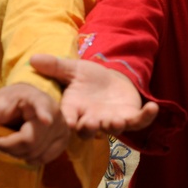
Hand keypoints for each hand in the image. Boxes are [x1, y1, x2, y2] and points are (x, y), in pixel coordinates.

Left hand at [0, 83, 69, 165]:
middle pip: (31, 141)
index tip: (46, 120)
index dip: (44, 114)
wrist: (28, 100)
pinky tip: (23, 149)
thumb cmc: (10, 102)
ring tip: (9, 142)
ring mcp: (62, 127)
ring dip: (17, 154)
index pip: (41, 107)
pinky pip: (44, 158)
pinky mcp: (64, 140)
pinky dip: (29, 158)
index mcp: (36, 98)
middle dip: (9, 147)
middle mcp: (55, 112)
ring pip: (37, 152)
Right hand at [30, 54, 157, 137]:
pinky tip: (153, 107)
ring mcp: (111, 121)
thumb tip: (33, 58)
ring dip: (115, 126)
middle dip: (89, 127)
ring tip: (117, 121)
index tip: (65, 122)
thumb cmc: (89, 78)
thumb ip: (56, 66)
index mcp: (74, 109)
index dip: (65, 122)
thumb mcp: (74, 69)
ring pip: (112, 129)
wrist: (111, 81)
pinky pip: (138, 122)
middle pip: (88, 130)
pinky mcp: (129, 118)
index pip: (66, 119)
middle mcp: (90, 119)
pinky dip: (147, 117)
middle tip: (89, 124)